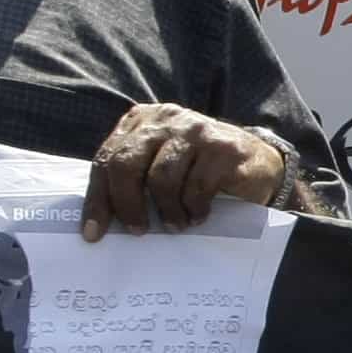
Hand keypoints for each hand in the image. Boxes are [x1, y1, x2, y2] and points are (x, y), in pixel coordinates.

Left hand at [82, 102, 289, 238]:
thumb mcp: (161, 163)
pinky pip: (195, 188)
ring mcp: (195, 130)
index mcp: (142, 121)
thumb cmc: (199, 170)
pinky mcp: (221, 148)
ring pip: (161, 178)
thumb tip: (101, 221)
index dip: (97, 199)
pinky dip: (194, 209)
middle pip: (126, 164)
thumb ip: (134, 176)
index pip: (107, 160)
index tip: (93, 233)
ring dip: (166, 211)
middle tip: (137, 231)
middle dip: (127, 205)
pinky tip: (199, 216)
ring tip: (176, 225)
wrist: (258, 162)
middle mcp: (165, 119)